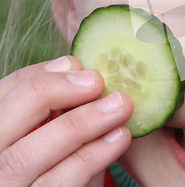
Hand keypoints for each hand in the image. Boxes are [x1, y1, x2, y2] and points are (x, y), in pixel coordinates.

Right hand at [0, 56, 132, 186]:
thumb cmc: (52, 169)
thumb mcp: (45, 137)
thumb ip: (50, 109)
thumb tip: (73, 64)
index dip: (37, 76)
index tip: (75, 62)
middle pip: (4, 121)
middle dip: (53, 92)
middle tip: (97, 80)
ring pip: (28, 156)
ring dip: (80, 124)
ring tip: (120, 106)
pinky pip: (58, 184)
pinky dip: (90, 158)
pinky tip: (118, 138)